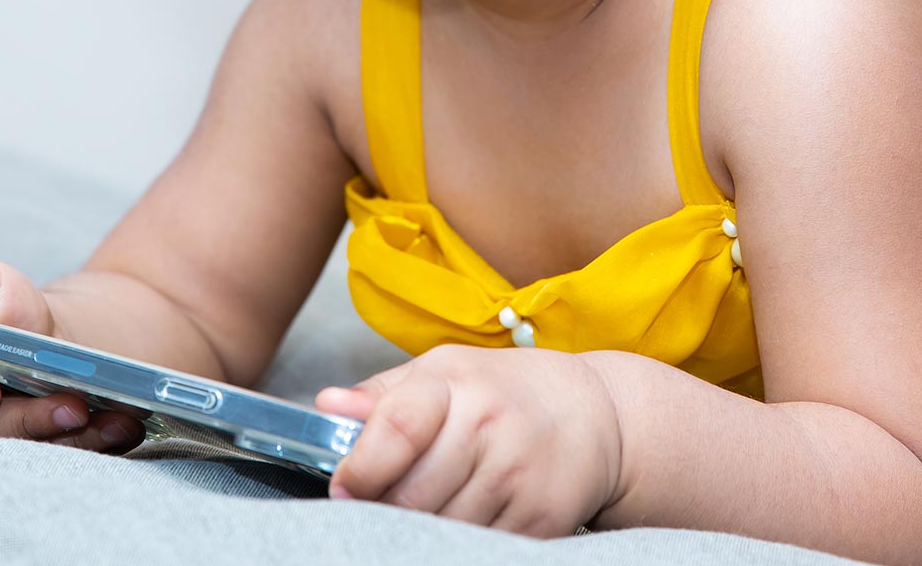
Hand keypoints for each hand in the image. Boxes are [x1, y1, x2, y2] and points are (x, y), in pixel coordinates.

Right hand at [0, 258, 142, 453]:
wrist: (49, 333)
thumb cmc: (0, 304)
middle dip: (26, 420)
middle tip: (69, 407)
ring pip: (22, 447)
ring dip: (63, 435)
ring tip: (96, 412)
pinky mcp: (35, 448)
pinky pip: (61, 453)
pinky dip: (94, 439)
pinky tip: (121, 424)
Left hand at [314, 343, 621, 536]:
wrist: (595, 414)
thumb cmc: (506, 392)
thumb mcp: (446, 373)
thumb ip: (383, 395)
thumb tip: (326, 407)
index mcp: (457, 383)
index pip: (396, 427)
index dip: (361, 468)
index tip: (346, 487)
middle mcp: (490, 425)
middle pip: (409, 497)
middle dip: (387, 508)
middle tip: (389, 503)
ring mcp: (517, 474)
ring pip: (439, 530)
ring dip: (422, 531)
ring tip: (434, 506)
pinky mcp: (539, 518)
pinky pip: (477, 548)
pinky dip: (461, 543)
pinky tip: (470, 515)